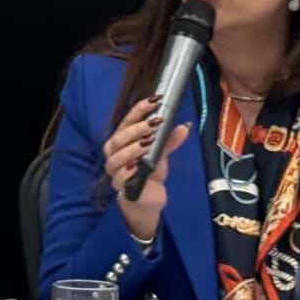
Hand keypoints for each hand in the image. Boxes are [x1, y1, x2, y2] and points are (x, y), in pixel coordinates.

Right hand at [102, 97, 190, 243]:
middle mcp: (114, 153)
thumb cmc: (149, 172)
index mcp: (122, 139)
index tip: (155, 101)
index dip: (139, 109)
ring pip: (117, 157)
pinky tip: (139, 166)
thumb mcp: (161, 153)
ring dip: (133, 148)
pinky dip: (129, 171)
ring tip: (149, 143)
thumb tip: (184, 126)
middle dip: (138, 129)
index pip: (127, 120)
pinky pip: (121, 177)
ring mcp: (115, 170)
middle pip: (120, 137)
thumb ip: (169, 140)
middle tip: (156, 123)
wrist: (148, 198)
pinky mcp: (120, 187)